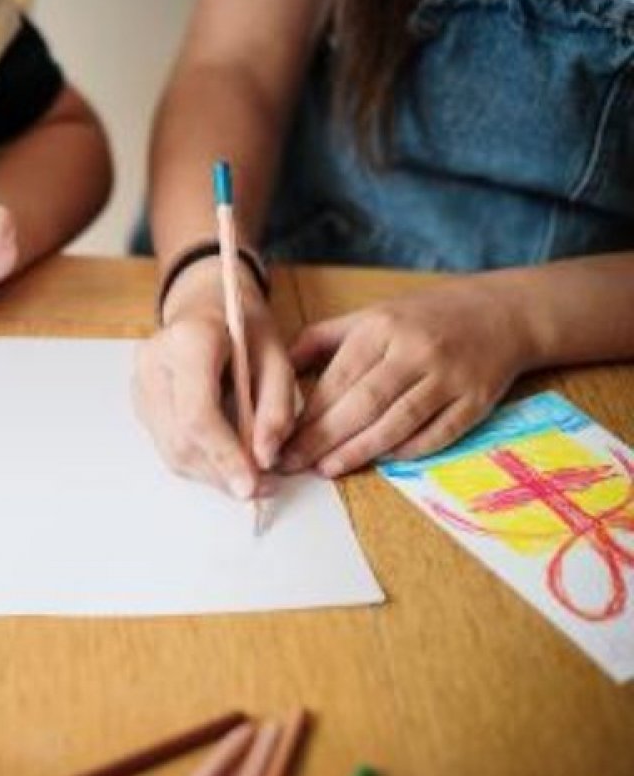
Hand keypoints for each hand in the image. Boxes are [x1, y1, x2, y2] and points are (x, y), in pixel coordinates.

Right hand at [133, 259, 297, 498]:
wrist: (206, 304)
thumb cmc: (244, 327)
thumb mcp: (277, 357)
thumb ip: (276, 408)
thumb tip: (265, 458)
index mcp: (187, 341)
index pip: (197, 414)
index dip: (224, 456)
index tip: (252, 485)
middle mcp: (152, 362)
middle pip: (181, 439)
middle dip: (221, 471)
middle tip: (260, 486)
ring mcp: (139, 383)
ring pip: (171, 450)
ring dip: (211, 473)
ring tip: (247, 476)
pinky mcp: (139, 401)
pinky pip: (167, 445)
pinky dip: (199, 461)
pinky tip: (224, 459)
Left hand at [280, 280, 535, 476]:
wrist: (505, 312)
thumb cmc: (424, 318)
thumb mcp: (370, 315)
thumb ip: (322, 339)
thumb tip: (276, 367)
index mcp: (382, 327)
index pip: (338, 377)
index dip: (308, 412)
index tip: (280, 437)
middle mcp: (415, 350)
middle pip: (363, 403)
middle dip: (323, 437)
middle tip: (293, 463)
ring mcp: (449, 376)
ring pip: (398, 421)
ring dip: (359, 450)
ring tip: (327, 468)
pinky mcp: (477, 400)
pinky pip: (438, 433)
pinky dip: (408, 451)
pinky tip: (380, 462)